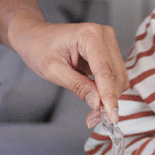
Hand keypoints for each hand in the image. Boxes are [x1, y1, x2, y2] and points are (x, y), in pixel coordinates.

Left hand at [9, 19, 129, 122]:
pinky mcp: (108, 50)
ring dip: (109, 97)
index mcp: (90, 35)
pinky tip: (95, 99)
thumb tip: (97, 103)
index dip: (109, 97)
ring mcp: (108, 41)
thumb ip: (78, 86)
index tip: (111, 118)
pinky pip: (114, 74)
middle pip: (116, 75)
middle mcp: (104, 35)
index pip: (105, 72)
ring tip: (93, 112)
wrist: (35, 36)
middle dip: (109, 100)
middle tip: (94, 119)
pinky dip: (107, 90)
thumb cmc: (39, 48)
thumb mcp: (54, 71)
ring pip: (119, 77)